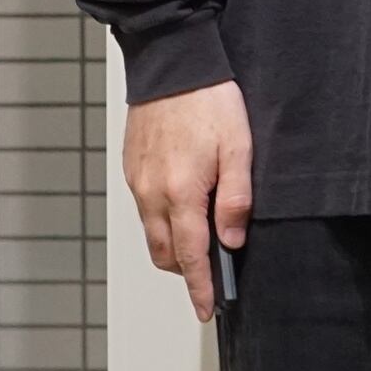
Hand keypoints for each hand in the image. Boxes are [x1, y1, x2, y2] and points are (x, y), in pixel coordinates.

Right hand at [122, 79, 252, 322]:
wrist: (172, 62)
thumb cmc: (209, 99)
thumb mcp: (239, 145)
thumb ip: (236, 197)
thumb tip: (233, 240)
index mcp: (182, 192)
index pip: (191, 255)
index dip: (200, 286)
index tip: (206, 308)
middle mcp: (152, 193)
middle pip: (165, 253)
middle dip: (186, 269)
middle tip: (210, 273)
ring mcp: (138, 181)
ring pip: (151, 233)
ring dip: (172, 245)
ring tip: (199, 239)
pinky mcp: (131, 168)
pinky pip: (144, 208)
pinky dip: (161, 219)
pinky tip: (182, 205)